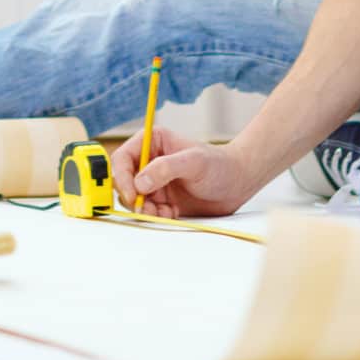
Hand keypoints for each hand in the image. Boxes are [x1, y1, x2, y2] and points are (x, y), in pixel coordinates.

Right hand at [108, 126, 253, 219]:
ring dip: (145, 209)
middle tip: (149, 209)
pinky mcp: (161, 200)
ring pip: (134, 200)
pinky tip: (171, 213)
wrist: (237, 184)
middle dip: (133, 198)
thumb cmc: (219, 165)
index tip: (133, 195)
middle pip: (124, 182)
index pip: (123, 159)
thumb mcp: (194, 162)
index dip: (122, 178)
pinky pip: (147, 211)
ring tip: (165, 212)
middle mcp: (149, 162)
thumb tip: (140, 183)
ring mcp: (154, 182)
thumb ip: (165, 168)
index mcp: (152, 143)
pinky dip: (155, 216)